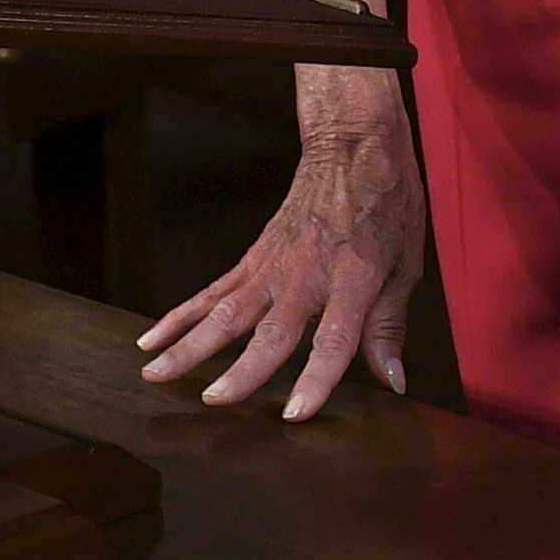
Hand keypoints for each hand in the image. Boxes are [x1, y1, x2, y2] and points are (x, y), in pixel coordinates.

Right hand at [139, 70, 423, 418]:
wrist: (354, 144)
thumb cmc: (386, 202)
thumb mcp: (407, 263)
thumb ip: (389, 325)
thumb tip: (392, 381)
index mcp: (353, 280)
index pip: (334, 340)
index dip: (316, 379)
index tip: (295, 415)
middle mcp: (308, 276)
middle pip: (270, 332)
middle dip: (241, 371)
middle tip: (213, 402)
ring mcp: (275, 266)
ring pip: (227, 312)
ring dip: (190, 345)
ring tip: (157, 375)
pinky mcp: (254, 258)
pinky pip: (213, 291)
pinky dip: (181, 315)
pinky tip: (152, 339)